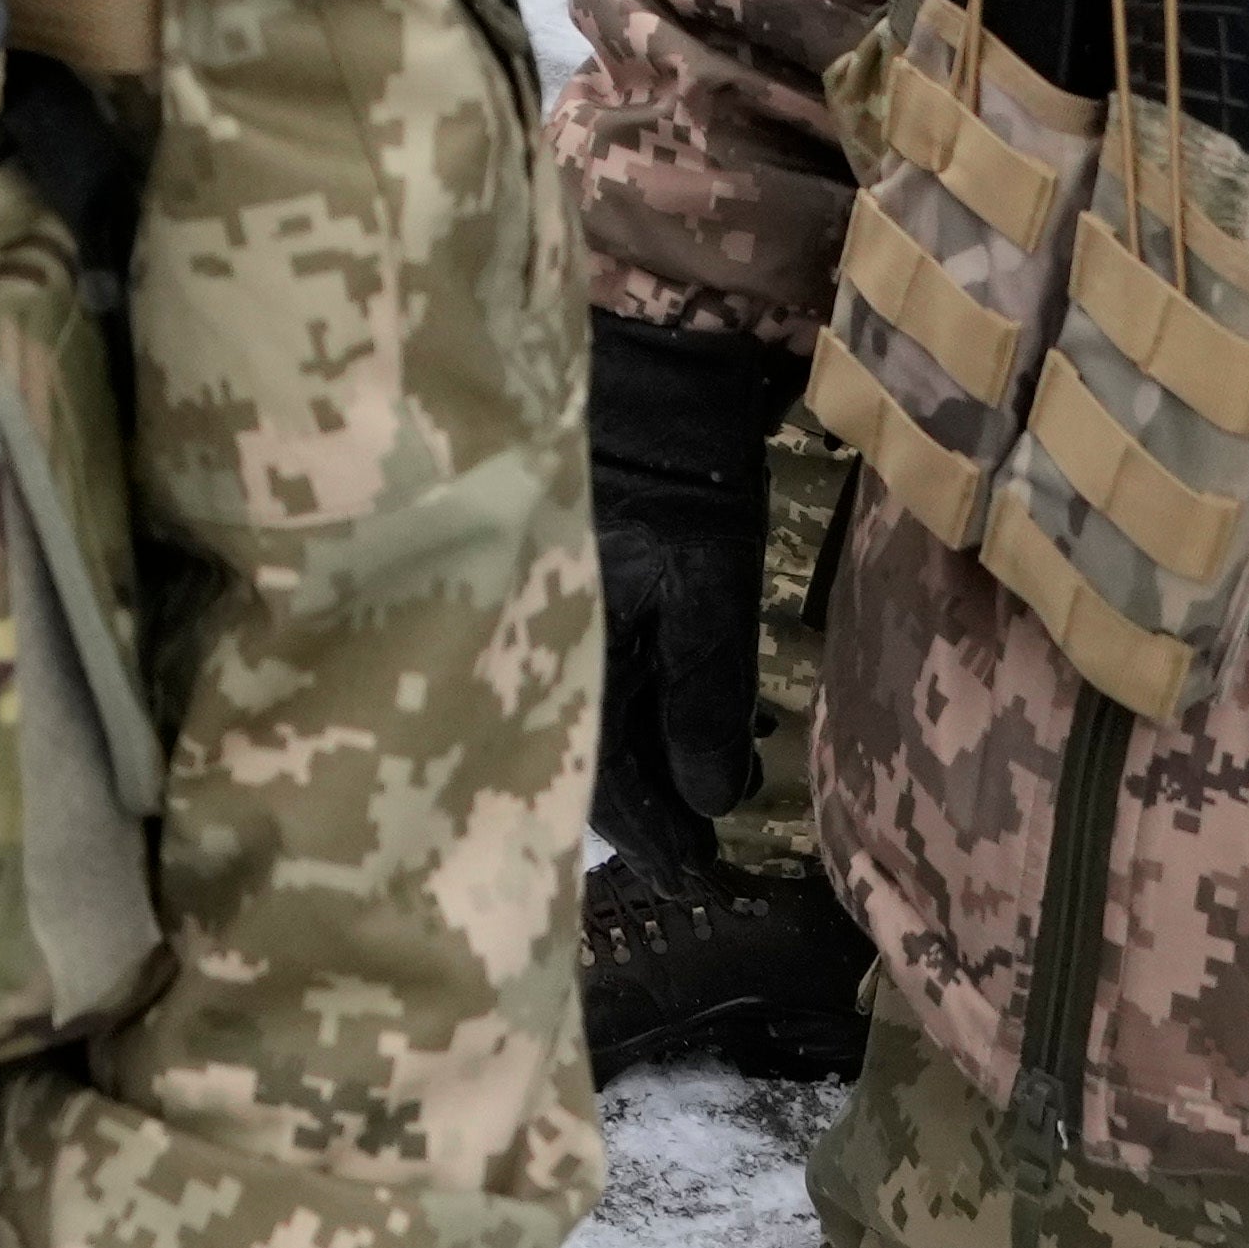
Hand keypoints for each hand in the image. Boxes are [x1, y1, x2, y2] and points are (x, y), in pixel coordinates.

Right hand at [589, 314, 806, 861]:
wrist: (646, 369)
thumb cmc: (676, 482)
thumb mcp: (704, 595)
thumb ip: (703, 703)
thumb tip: (712, 803)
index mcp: (556, 659)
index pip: (597, 783)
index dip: (649, 838)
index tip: (693, 878)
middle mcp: (536, 647)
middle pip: (583, 758)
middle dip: (646, 808)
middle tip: (699, 851)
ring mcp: (549, 614)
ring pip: (589, 716)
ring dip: (646, 759)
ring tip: (709, 787)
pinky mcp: (571, 585)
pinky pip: (596, 671)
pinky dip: (641, 705)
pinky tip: (686, 716)